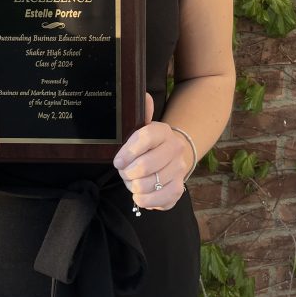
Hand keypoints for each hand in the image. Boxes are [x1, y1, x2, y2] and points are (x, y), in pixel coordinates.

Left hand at [112, 94, 192, 211]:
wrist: (173, 156)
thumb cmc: (149, 143)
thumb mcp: (142, 126)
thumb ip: (141, 113)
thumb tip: (144, 96)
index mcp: (163, 131)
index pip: (145, 138)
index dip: (128, 152)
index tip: (117, 161)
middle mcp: (175, 149)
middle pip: (145, 166)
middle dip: (128, 173)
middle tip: (124, 172)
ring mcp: (178, 170)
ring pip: (150, 184)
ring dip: (134, 186)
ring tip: (132, 181)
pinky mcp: (178, 189)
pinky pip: (160, 200)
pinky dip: (145, 201)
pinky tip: (139, 195)